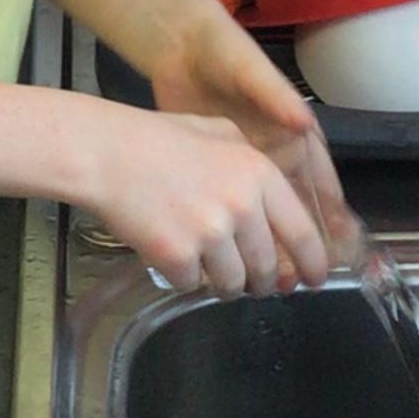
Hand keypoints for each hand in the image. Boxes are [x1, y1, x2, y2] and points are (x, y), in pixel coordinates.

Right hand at [77, 98, 335, 295]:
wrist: (105, 153)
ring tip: (205, 265)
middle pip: (267, 267)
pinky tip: (168, 252)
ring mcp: (209, 233)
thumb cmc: (156, 138)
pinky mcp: (177, 255)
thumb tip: (276, 203)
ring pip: (233, 283)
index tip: (313, 280)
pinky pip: (191, 284)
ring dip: (223, 284)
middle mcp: (241, 206)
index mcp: (258, 175)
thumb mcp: (219, 132)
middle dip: (261, 281)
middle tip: (250, 282)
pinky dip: (181, 276)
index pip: (301, 233)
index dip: (312, 263)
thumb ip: (253, 164)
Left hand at [143, 2, 351, 259]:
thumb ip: (276, 97)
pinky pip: (233, 213)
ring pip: (266, 216)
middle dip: (301, 244)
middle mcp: (276, 156)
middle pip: (296, 208)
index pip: (320, 182)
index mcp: (294, 134)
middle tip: (302, 279)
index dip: (330, 216)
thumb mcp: (251, 72)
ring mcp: (246, 168)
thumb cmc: (223, 54)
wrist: (178, 47)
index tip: (339, 249)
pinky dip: (236, 237)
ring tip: (273, 282)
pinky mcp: (217, 173)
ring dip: (271, 247)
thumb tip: (305, 123)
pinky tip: (234, 262)